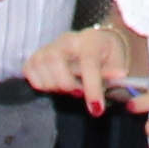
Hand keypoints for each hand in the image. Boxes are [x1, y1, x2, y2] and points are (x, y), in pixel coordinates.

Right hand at [26, 23, 142, 107]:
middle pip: (55, 59)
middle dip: (66, 84)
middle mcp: (66, 39)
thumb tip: (119, 75)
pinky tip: (55, 85)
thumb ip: (116, 71)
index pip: (87, 61)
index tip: (96, 108)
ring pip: (40, 64)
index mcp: (90, 39)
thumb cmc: (106, 57)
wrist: (95, 46)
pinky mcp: (36, 55)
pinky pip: (29, 70)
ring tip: (69, 88)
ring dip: (54, 85)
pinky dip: (40, 83)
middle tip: (78, 93)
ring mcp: (49, 46)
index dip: (91, 86)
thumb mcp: (117, 62)